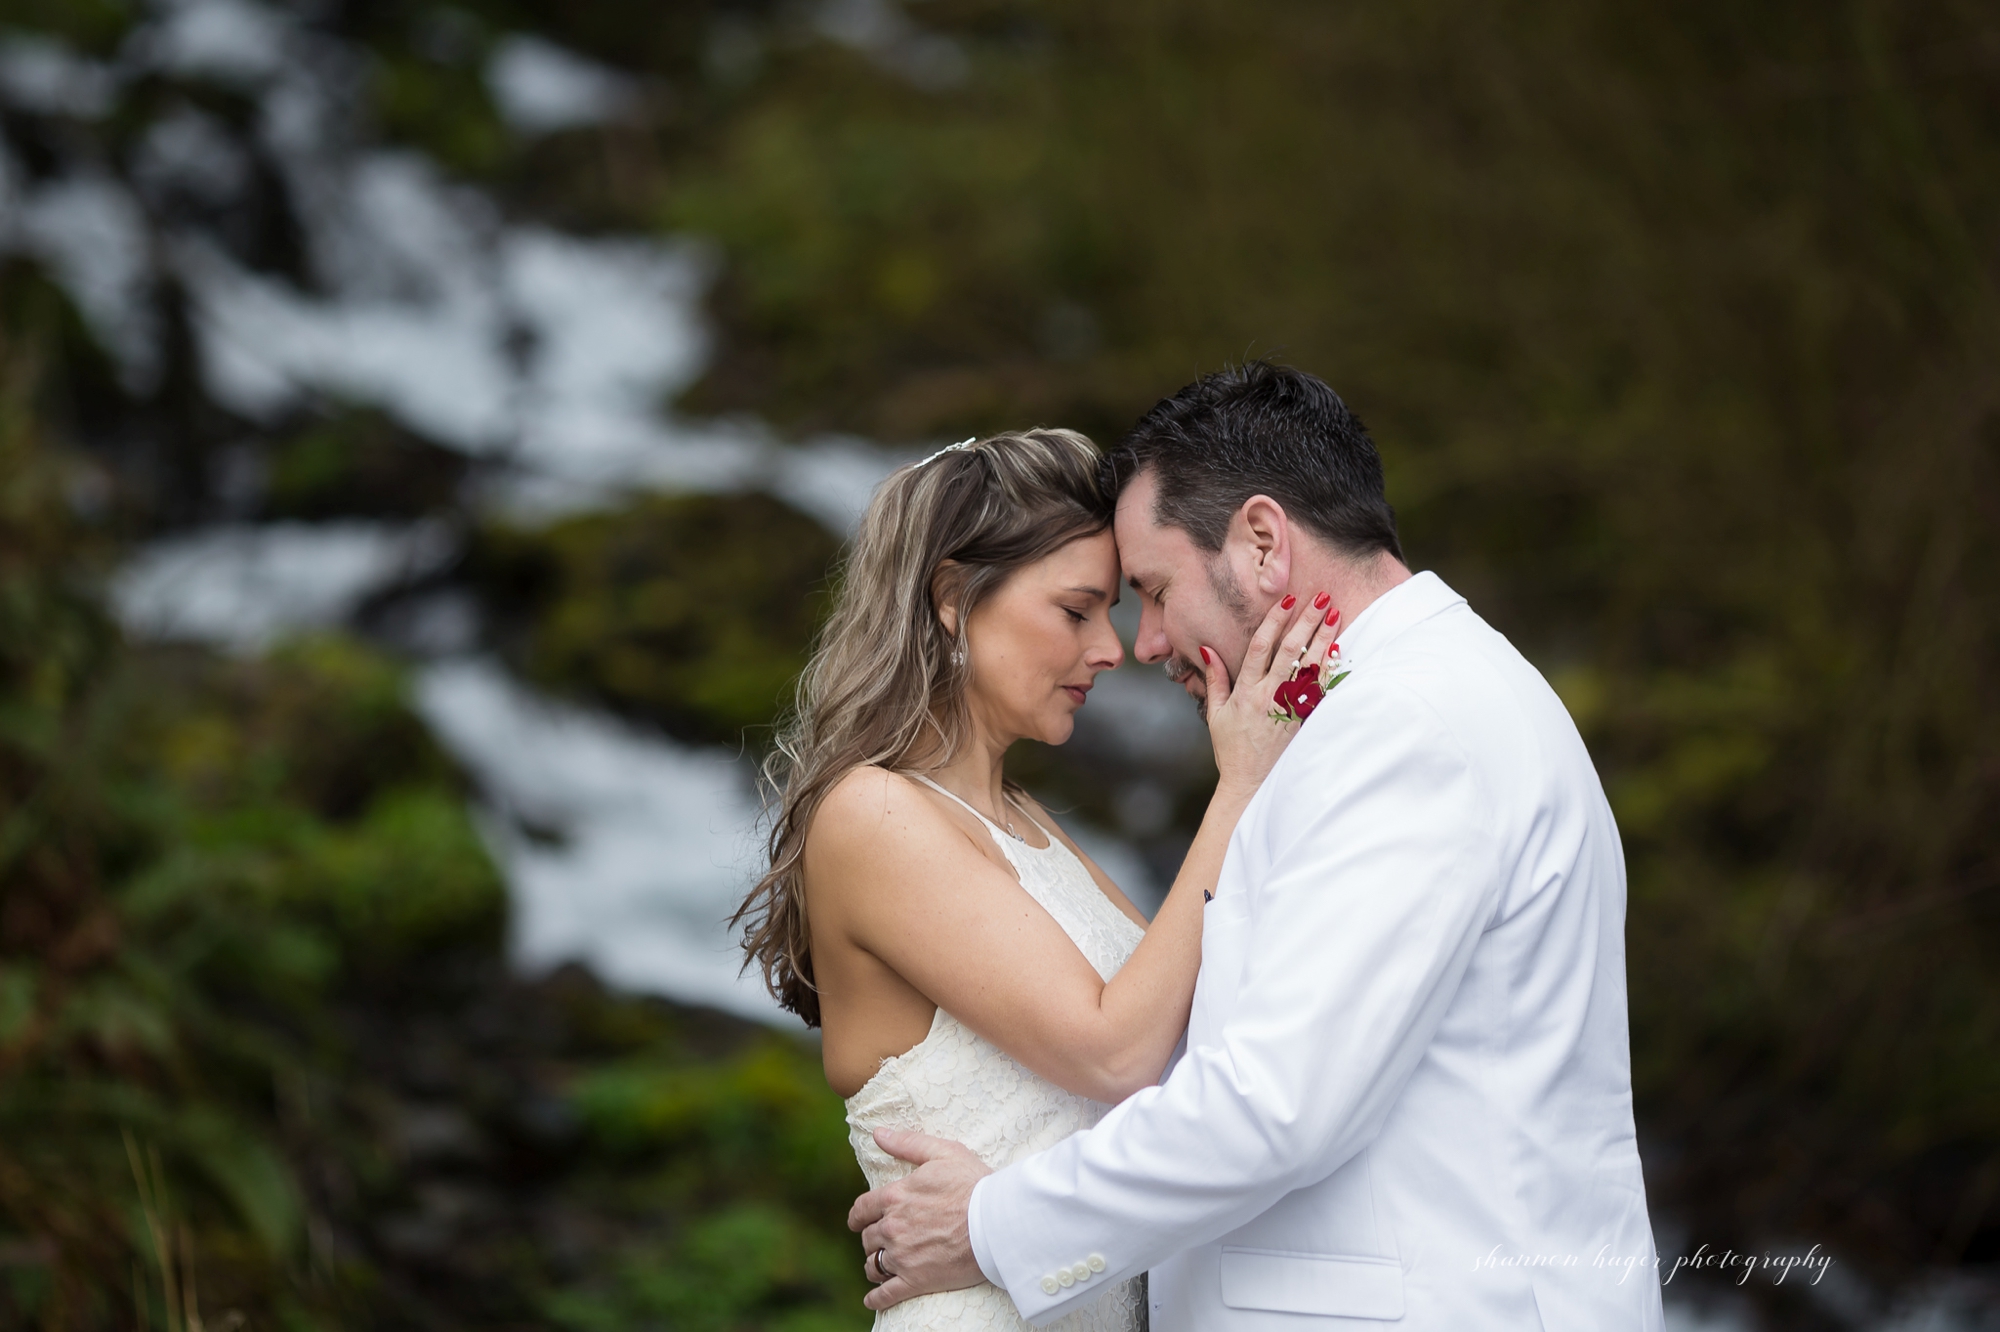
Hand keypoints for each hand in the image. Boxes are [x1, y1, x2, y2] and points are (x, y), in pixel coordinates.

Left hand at [848, 1129, 992, 1310]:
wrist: (998, 1221)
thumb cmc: (974, 1184)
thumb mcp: (942, 1152)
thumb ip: (907, 1143)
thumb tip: (878, 1133)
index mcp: (895, 1197)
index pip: (862, 1209)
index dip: (857, 1216)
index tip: (857, 1221)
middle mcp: (893, 1227)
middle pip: (868, 1238)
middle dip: (872, 1238)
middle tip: (881, 1240)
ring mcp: (903, 1256)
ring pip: (873, 1265)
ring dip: (874, 1265)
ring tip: (880, 1266)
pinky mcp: (916, 1281)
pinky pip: (885, 1295)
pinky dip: (876, 1299)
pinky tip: (872, 1299)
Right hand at [1201, 593, 1341, 796]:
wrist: (1251, 784)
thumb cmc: (1232, 749)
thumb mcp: (1216, 714)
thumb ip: (1215, 680)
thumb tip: (1207, 650)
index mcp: (1246, 693)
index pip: (1260, 649)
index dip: (1274, 622)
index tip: (1287, 600)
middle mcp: (1268, 698)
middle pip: (1290, 652)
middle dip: (1306, 622)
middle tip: (1320, 597)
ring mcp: (1289, 709)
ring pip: (1309, 668)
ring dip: (1323, 639)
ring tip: (1335, 614)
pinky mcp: (1304, 720)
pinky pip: (1319, 690)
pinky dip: (1328, 668)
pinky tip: (1336, 649)